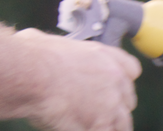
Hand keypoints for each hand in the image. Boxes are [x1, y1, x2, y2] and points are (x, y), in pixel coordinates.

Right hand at [14, 28, 141, 130]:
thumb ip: (52, 47)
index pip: (131, 69)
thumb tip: (34, 43)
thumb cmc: (32, 56)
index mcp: (103, 56)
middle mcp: (114, 80)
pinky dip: (94, 130)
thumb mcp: (44, 40)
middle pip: (128, 100)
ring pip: (122, 124)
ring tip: (88, 123)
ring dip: (108, 125)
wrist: (31, 76)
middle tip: (94, 110)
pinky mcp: (101, 126)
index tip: (111, 86)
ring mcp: (111, 105)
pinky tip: (78, 128)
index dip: (120, 80)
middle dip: (114, 106)